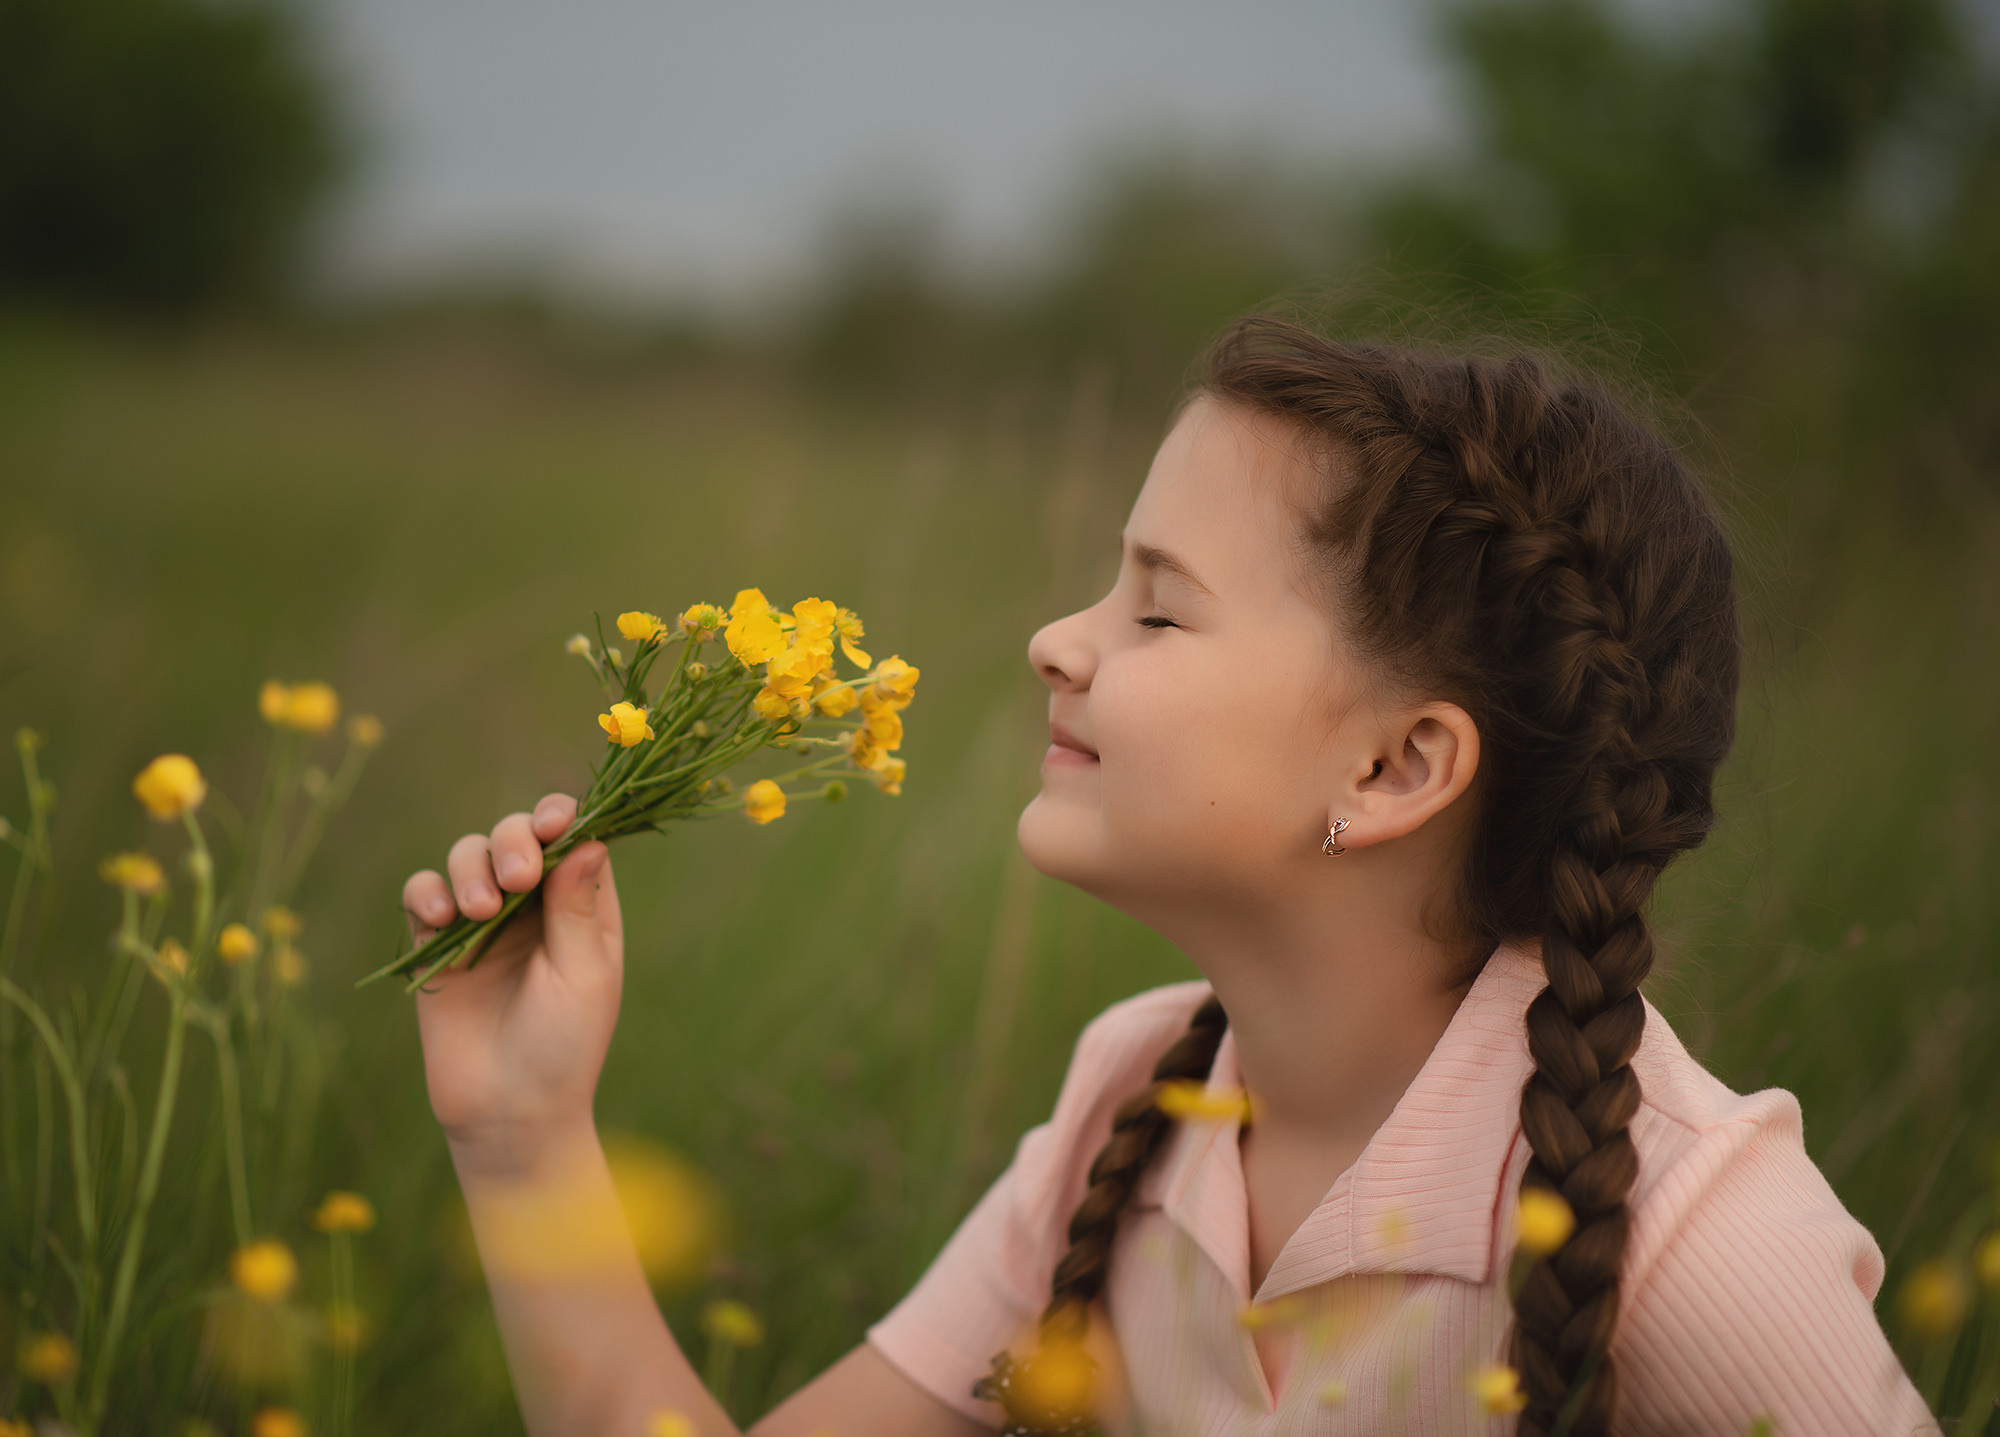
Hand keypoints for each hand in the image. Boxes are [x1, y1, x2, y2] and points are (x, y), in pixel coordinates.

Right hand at [403, 793, 623, 1180]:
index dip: (561, 818)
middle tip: (518, 879)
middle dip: (513, 840)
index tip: (554, 823)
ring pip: (468, 854)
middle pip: (517, 835)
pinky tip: (441, 916)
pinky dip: (427, 892)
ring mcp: (483, 922)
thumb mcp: (584, 975)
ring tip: (477, 910)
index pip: (573, 839)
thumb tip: (591, 840)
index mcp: (581, 906)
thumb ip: (578, 909)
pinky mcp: (437, 946)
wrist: (509, 1112)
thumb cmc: (564, 1047)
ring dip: (471, 866)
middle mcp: (533, 905)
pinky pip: (422, 894)